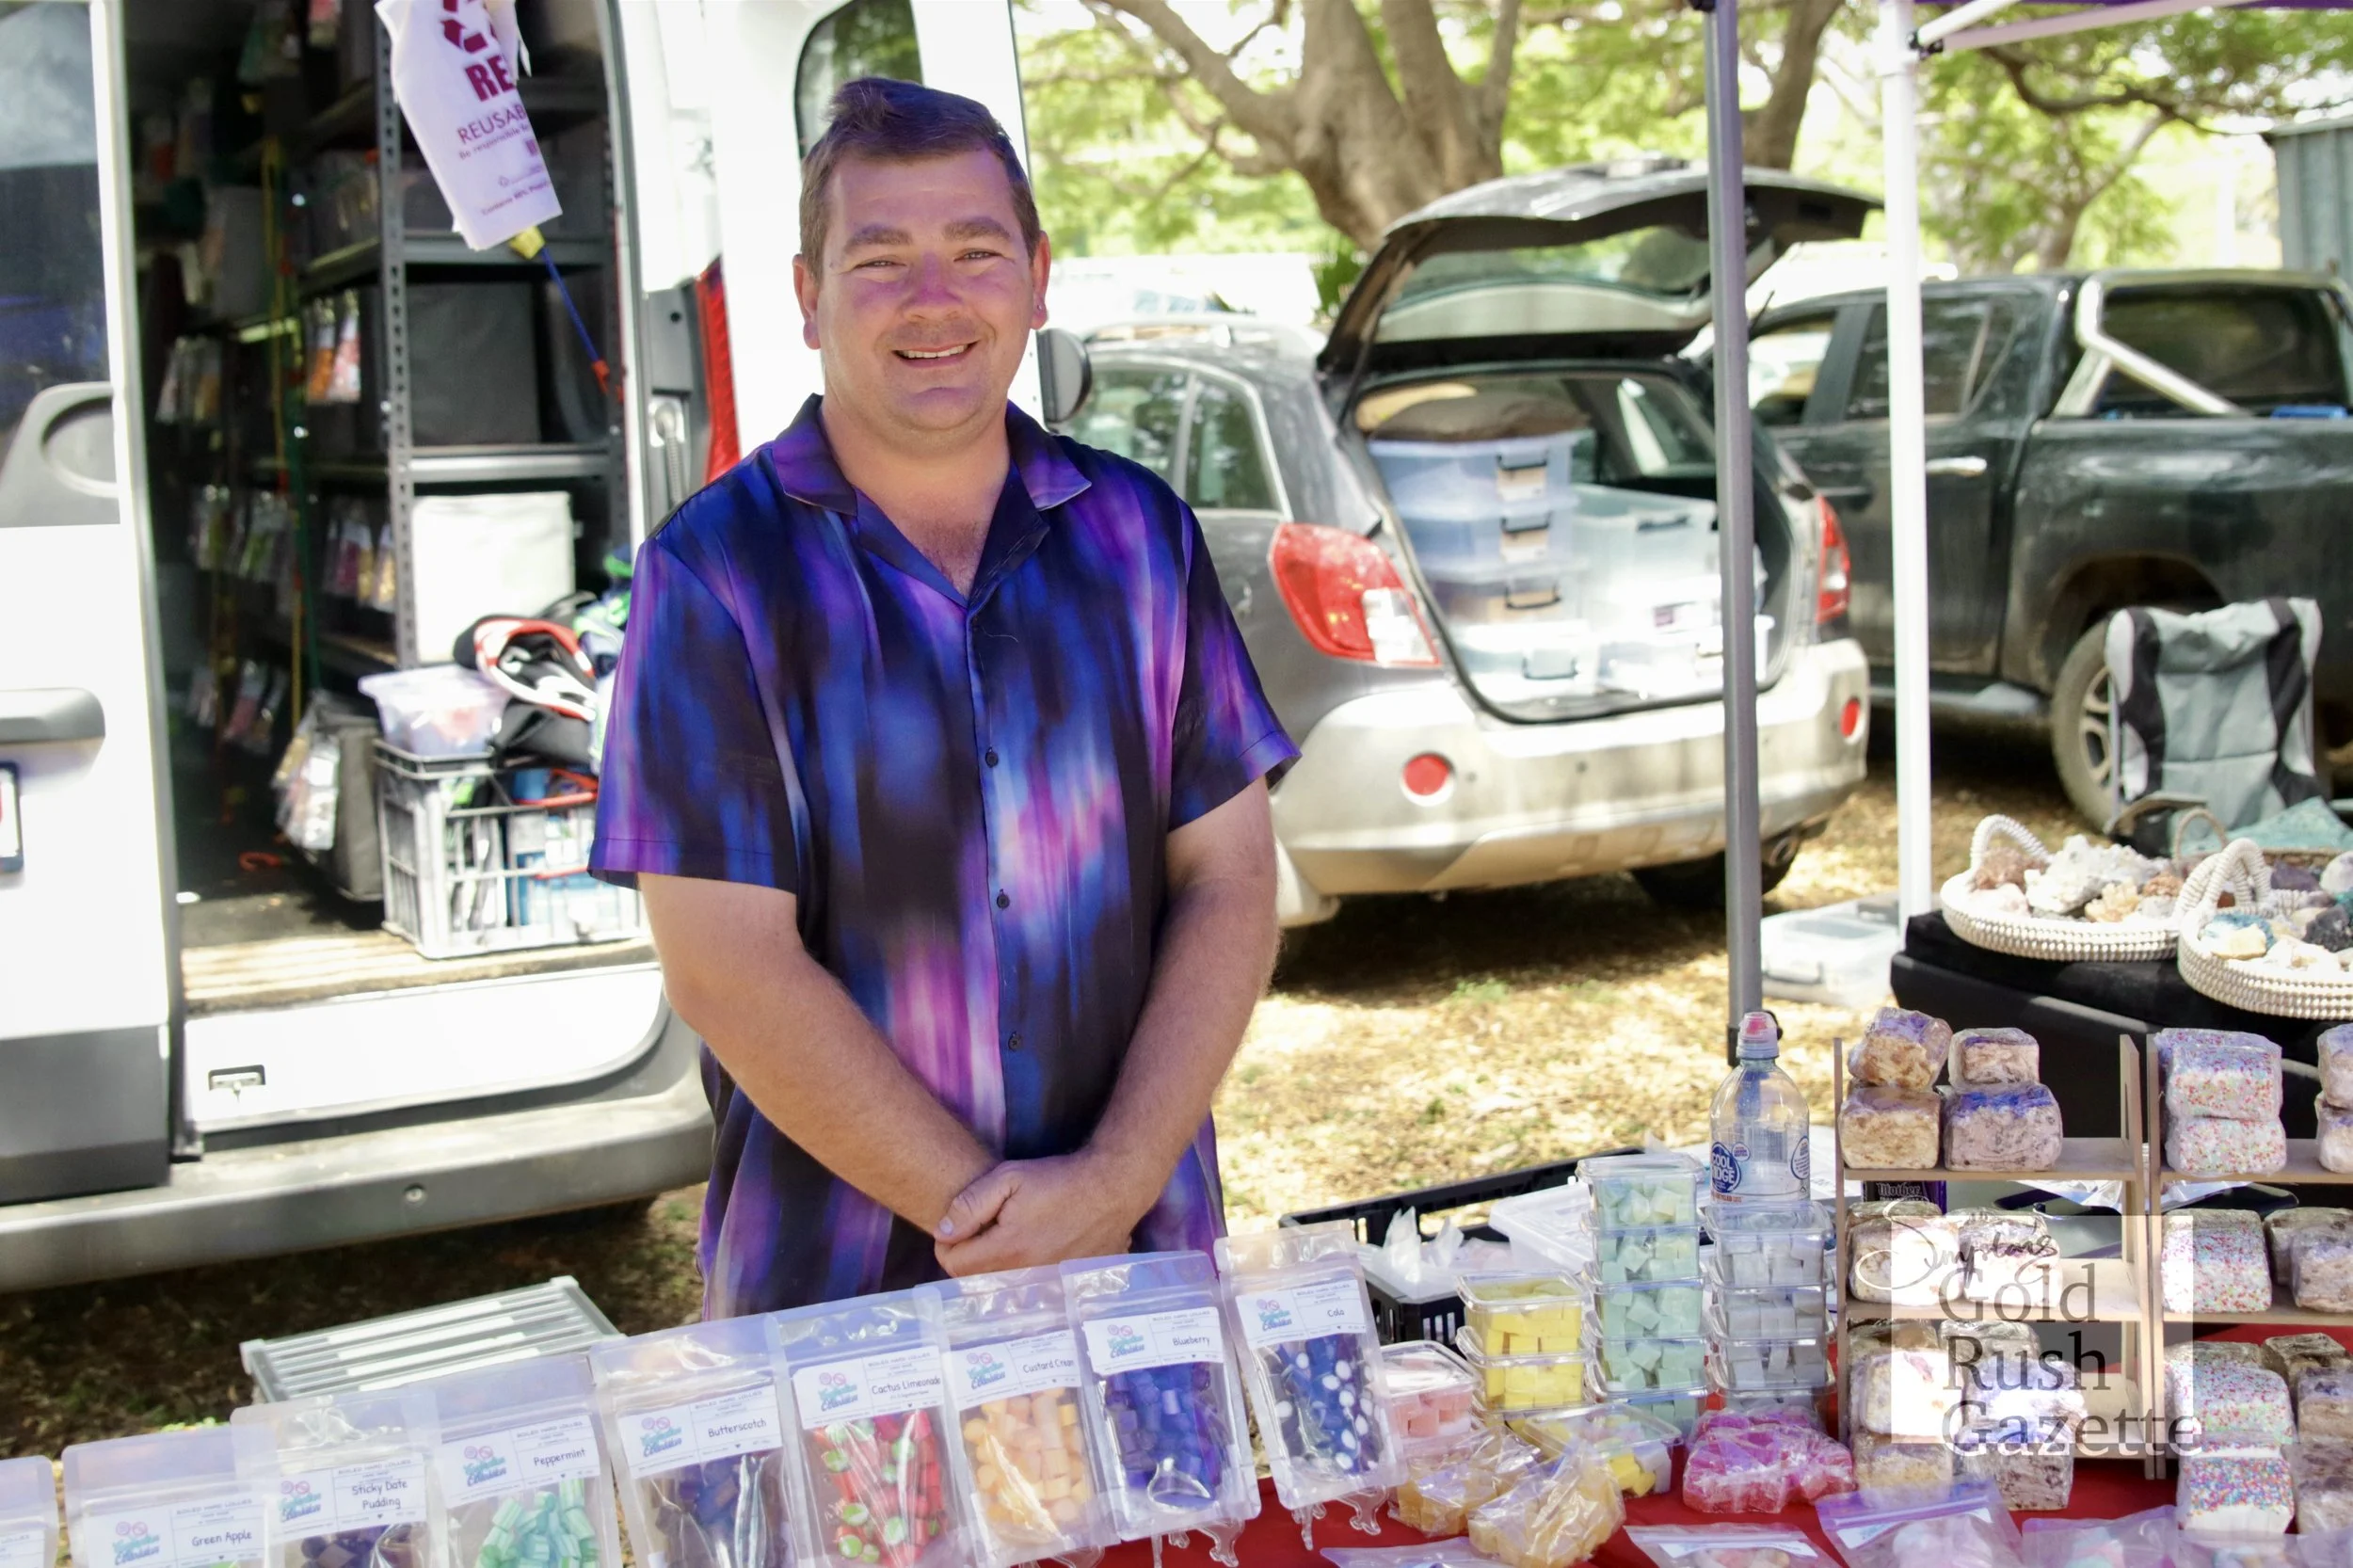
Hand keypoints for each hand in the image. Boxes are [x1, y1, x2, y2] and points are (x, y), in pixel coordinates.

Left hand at [933, 1152, 1153, 1274]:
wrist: (1111, 1189)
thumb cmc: (1059, 1180)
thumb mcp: (1009, 1178)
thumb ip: (970, 1205)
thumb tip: (942, 1231)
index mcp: (1006, 1249)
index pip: (953, 1265)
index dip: (947, 1245)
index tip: (958, 1228)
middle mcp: (1023, 1275)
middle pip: (974, 1280)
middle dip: (969, 1257)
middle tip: (982, 1230)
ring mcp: (1044, 1284)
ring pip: (999, 1286)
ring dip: (995, 1266)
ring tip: (1008, 1238)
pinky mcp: (1062, 1285)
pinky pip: (1027, 1289)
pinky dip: (1021, 1273)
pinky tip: (1032, 1249)